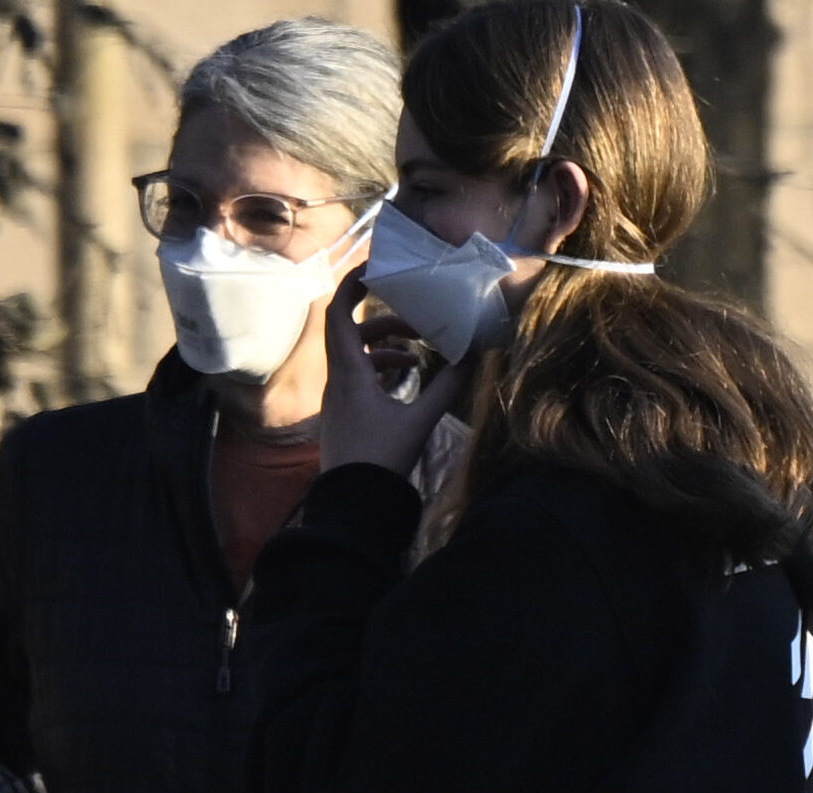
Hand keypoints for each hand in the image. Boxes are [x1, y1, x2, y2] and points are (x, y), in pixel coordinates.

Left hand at [320, 270, 470, 475]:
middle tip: (420, 325)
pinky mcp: (343, 413)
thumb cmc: (382, 460)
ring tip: (418, 356)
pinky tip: (405, 378)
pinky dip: (379, 369)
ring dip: (385, 347)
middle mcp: (337, 380)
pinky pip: (357, 377)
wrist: (353, 503)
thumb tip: (476, 353)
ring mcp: (337, 398)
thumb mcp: (420, 420)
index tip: (376, 269)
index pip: (339, 315)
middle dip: (385, 322)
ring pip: (355, 356)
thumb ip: (448, 385)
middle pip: (351, 332)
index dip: (352, 286)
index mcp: (349, 374)